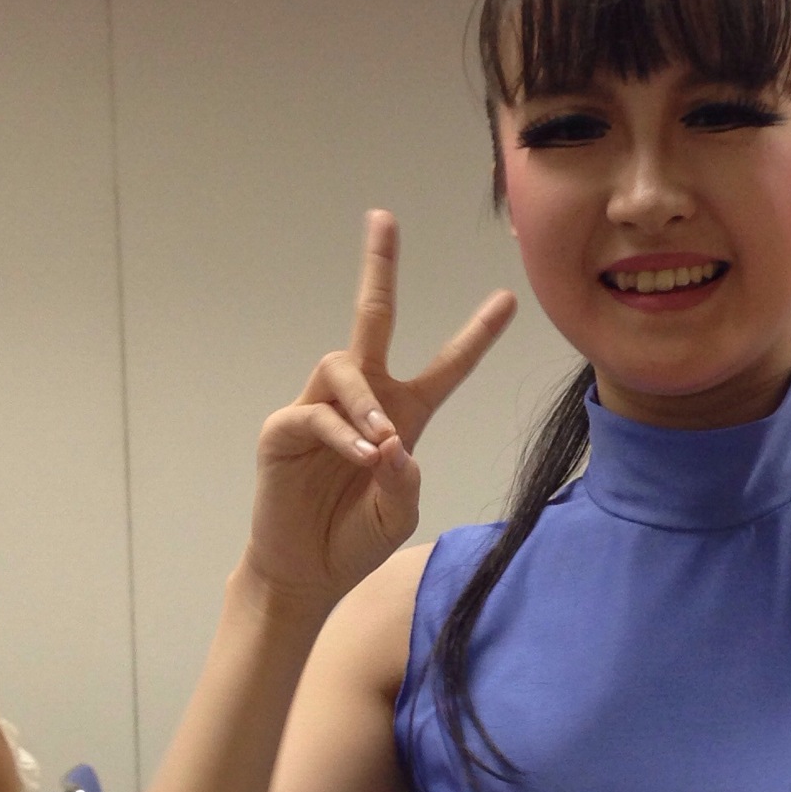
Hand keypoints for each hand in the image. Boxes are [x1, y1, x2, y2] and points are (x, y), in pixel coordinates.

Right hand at [247, 211, 516, 603]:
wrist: (308, 573)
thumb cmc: (355, 540)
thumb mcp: (398, 512)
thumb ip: (405, 480)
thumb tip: (390, 444)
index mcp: (404, 416)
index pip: (446, 367)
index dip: (475, 336)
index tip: (507, 299)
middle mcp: (363, 401)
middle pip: (371, 318)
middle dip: (378, 268)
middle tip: (383, 218)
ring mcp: (319, 409)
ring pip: (343, 367)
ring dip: (366, 399)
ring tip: (378, 439)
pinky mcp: (283, 430)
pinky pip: (313, 413)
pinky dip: (340, 432)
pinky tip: (359, 454)